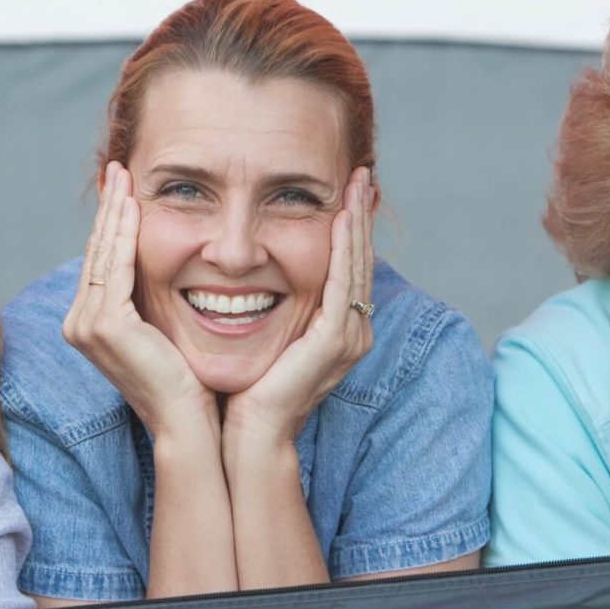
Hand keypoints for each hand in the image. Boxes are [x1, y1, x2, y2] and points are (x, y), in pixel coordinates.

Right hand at [63, 162, 215, 431]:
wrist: (188, 423)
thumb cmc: (186, 383)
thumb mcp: (163, 329)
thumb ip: (151, 299)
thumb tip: (168, 266)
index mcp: (89, 324)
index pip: (102, 262)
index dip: (111, 222)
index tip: (124, 188)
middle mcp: (79, 324)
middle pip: (97, 251)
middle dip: (109, 207)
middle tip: (118, 168)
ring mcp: (86, 325)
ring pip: (104, 253)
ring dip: (115, 210)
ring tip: (124, 176)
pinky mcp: (104, 325)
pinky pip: (117, 266)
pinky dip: (125, 233)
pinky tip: (134, 205)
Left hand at [225, 167, 375, 437]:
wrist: (249, 434)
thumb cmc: (248, 390)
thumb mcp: (267, 336)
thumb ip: (275, 308)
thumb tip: (251, 275)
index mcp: (340, 331)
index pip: (349, 268)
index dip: (350, 229)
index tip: (345, 192)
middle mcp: (354, 332)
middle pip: (361, 261)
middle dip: (361, 216)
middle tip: (360, 175)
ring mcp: (349, 337)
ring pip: (357, 266)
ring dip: (358, 222)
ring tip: (357, 185)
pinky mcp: (334, 340)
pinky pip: (344, 282)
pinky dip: (344, 248)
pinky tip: (341, 218)